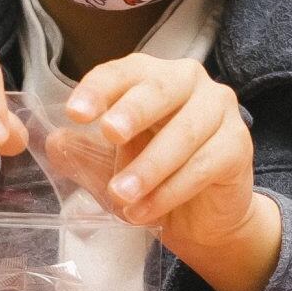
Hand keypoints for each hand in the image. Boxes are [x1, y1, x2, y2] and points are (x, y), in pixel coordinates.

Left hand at [63, 54, 270, 255]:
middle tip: (108, 134)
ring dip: (149, 167)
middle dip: (132, 111)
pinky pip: (203, 165)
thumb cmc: (154, 178)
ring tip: (121, 195)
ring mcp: (219, 111)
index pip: (125, 72)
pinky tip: (146, 212)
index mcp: (153, 76)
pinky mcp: (238, 146)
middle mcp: (190, 83)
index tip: (76, 113)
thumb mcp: (112, 166)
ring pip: (183, 133)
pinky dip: (170, 191)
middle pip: (160, 89)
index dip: (100, 89)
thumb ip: (85, 154)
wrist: (202, 218)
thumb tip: (53, 142)